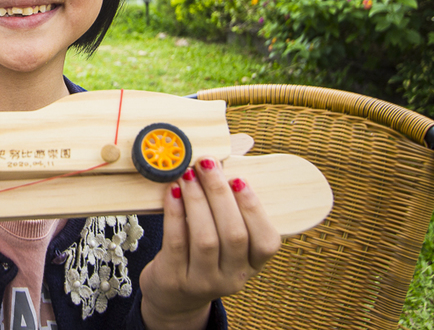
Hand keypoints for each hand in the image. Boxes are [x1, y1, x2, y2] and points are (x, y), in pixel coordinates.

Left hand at [139, 157, 280, 329]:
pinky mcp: (175, 279)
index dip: (255, 209)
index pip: (267, 242)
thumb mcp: (224, 234)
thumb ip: (233, 196)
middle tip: (208, 164)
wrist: (174, 295)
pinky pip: (176, 242)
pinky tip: (172, 193)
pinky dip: (175, 213)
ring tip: (187, 174)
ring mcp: (203, 282)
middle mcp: (233, 277)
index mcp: (252, 265)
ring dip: (196, 200)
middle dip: (220, 194)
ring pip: (205, 239)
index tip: (240, 179)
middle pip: (233, 234)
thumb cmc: (202, 254)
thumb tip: (244, 143)